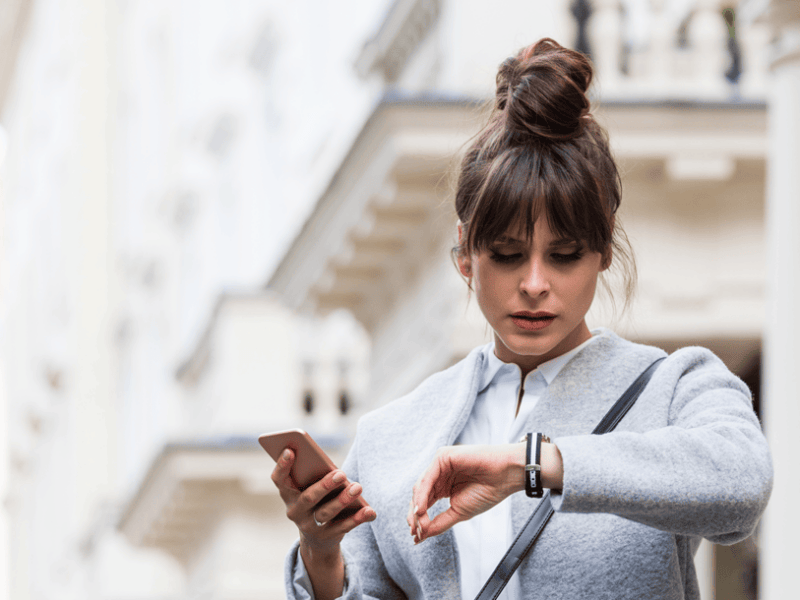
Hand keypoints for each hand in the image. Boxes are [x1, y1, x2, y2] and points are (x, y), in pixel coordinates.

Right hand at [271, 447, 375, 599]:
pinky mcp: (328, 537)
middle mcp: (295, 511)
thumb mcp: (310, 487)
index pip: (279, 479)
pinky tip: (370, 511)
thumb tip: (336, 469)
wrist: (317, 538)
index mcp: (287, 493)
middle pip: (308, 497)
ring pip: (326, 513)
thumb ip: (315, 474)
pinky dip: (358, 518)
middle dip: (325, 485)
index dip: (282, 465)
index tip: (290, 450)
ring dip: (343, 499)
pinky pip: (344, 527)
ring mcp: (310, 526)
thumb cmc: (315, 499)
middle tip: (341, 473)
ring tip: (358, 487)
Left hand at [407, 443, 525, 542]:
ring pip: (420, 487)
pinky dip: (422, 495)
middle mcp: (439, 474)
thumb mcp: (459, 512)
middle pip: (419, 495)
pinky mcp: (442, 457)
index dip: (419, 520)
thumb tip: (422, 535)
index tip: (416, 538)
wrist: (506, 476)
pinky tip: (421, 509)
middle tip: (416, 532)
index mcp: (444, 486)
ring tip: (420, 524)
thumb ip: (440, 522)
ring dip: (417, 508)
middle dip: (415, 515)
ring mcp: (440, 465)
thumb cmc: (488, 491)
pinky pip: (427, 478)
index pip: (424, 503)